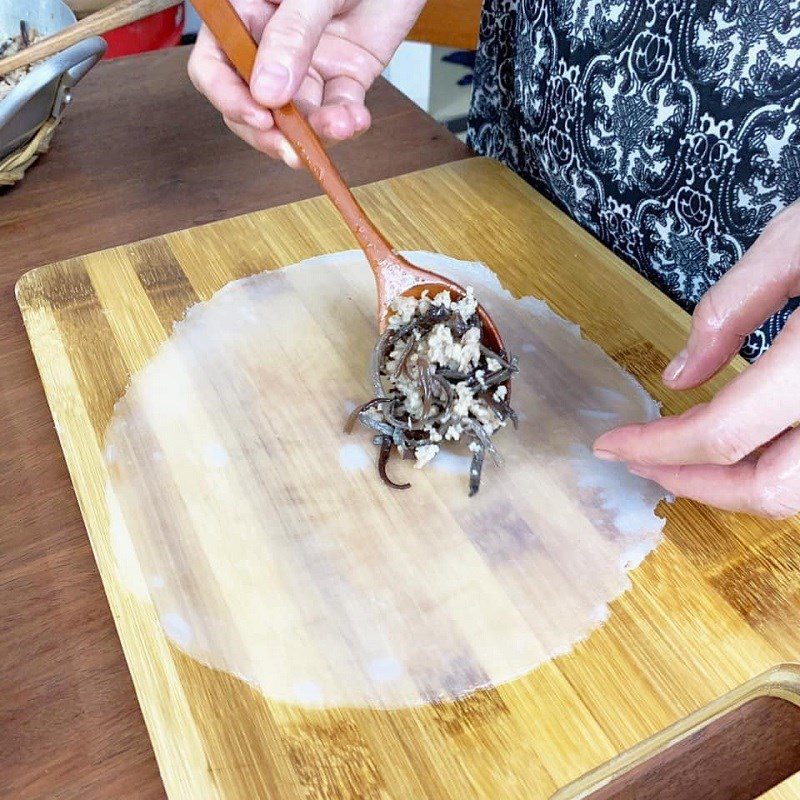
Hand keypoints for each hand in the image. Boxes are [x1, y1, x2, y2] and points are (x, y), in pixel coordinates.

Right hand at [187, 0, 424, 166]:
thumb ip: (291, 37)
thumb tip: (269, 93)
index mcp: (246, 15)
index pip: (214, 66)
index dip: (228, 97)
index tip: (257, 116)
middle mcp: (271, 47)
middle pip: (252, 106)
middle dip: (270, 134)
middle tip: (290, 150)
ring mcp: (307, 66)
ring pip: (298, 118)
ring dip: (316, 133)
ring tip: (340, 127)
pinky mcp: (343, 77)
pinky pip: (338, 111)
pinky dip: (347, 123)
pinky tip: (356, 119)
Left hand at [593, 199, 799, 517]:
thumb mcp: (798, 238)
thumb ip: (731, 309)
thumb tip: (678, 377)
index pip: (723, 434)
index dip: (657, 448)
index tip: (612, 444)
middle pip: (768, 490)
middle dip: (692, 484)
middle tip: (641, 461)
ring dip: (736, 487)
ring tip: (682, 459)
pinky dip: (777, 469)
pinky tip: (744, 445)